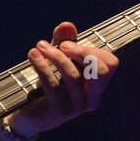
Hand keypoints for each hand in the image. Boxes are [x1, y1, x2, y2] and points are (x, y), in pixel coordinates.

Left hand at [11, 21, 117, 137]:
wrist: (28, 115)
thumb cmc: (48, 86)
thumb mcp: (58, 61)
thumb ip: (64, 41)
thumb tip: (67, 25)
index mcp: (97, 86)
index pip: (111, 63)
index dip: (92, 50)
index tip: (69, 44)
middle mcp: (92, 98)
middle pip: (101, 71)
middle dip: (82, 52)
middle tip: (60, 45)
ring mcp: (77, 107)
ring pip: (73, 76)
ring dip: (55, 56)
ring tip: (39, 46)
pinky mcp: (59, 112)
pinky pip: (53, 85)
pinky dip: (42, 67)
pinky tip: (33, 56)